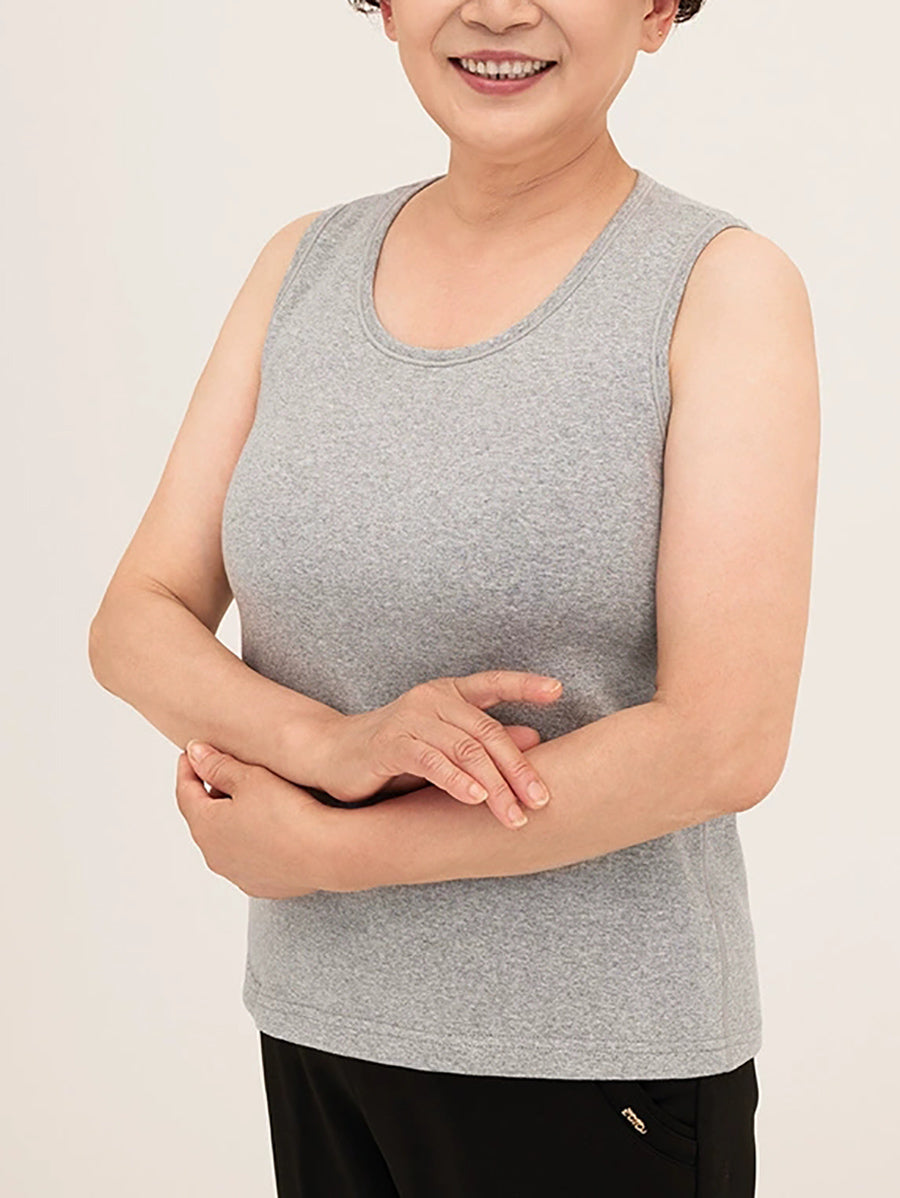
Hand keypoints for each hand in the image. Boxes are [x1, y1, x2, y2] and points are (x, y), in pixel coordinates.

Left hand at [175, 740, 328, 898]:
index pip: (185, 792)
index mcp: (206, 826)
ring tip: (249, 800)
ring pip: (226, 841)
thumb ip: (218, 765)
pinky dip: (251, 841)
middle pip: (204, 818)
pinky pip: (248, 858)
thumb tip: (194, 753)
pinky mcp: (262, 885)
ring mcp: (238, 874)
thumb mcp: (250, 778)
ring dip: (231, 820)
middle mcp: (215, 856)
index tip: (191, 752)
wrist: (326, 854)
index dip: (187, 769)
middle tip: (221, 772)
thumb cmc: (288, 813)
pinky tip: (269, 828)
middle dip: (209, 793)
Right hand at [313, 671, 563, 830]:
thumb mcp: (446, 746)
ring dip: (494, 787)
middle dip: (518, 770)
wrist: (332, 756)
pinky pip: (431, 761)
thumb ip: (483, 742)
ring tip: (513, 815)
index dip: (524, 685)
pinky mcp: (390, 744)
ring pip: (465, 750)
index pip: (493, 683)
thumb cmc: (396, 753)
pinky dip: (456, 781)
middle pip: (487, 733)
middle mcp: (431, 698)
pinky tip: (475, 799)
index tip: (557, 690)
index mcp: (448, 693)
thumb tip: (534, 738)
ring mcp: (410, 718)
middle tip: (540, 801)